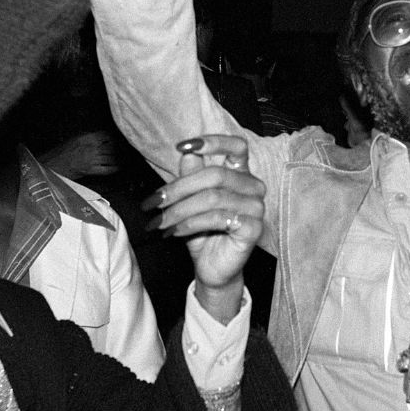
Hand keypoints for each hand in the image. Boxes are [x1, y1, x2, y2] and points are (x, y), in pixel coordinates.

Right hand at [38, 131, 119, 178]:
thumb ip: (88, 137)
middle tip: (122, 149)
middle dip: (117, 148)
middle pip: (111, 146)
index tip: (115, 140)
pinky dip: (114, 168)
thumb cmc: (61, 152)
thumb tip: (101, 137)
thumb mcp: (75, 139)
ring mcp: (92, 159)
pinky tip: (118, 167)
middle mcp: (91, 147)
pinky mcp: (91, 170)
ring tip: (121, 158)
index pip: (106, 135)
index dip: (112, 138)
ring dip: (117, 158)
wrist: (52, 165)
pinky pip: (107, 169)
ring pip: (111, 157)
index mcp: (86, 138)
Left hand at [143, 134, 262, 322]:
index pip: (236, 146)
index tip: (182, 147)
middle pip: (215, 175)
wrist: (211, 268)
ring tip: (160, 222)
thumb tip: (186, 153)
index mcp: (241, 174)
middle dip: (178, 188)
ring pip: (213, 198)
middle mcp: (253, 187)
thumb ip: (191, 176)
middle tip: (153, 203)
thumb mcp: (190, 201)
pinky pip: (218, 218)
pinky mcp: (253, 228)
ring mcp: (256, 208)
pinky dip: (190, 224)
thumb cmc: (202, 232)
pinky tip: (175, 232)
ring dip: (179, 210)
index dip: (212, 142)